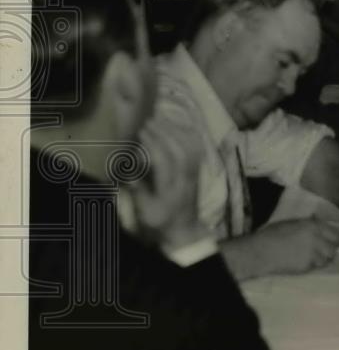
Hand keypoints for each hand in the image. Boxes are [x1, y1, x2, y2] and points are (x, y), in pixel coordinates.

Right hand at [131, 113, 206, 250]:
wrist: (184, 229)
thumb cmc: (161, 221)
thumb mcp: (145, 211)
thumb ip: (139, 191)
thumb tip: (129, 172)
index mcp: (171, 189)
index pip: (165, 162)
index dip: (154, 144)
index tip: (142, 132)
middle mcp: (186, 178)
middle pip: (180, 151)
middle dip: (165, 133)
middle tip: (149, 121)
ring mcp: (195, 173)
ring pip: (191, 147)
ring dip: (176, 131)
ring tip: (161, 120)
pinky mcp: (198, 170)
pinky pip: (198, 149)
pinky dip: (189, 134)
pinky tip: (179, 125)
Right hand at [230, 218, 338, 275]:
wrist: (261, 251)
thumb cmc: (272, 234)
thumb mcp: (293, 223)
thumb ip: (309, 224)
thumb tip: (318, 221)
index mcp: (313, 226)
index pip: (335, 233)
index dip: (334, 237)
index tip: (332, 240)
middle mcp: (317, 239)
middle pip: (334, 247)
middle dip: (331, 248)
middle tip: (324, 249)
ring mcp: (313, 254)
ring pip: (327, 258)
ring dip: (324, 258)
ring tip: (315, 256)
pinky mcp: (307, 266)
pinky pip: (317, 266)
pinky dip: (315, 265)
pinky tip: (306, 262)